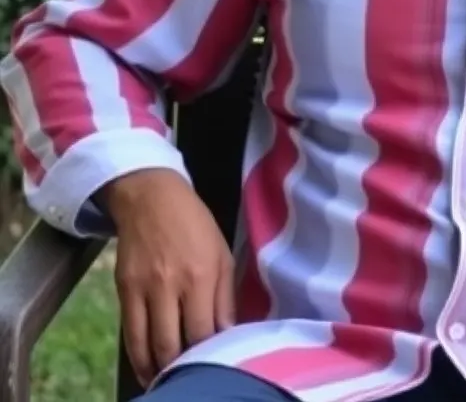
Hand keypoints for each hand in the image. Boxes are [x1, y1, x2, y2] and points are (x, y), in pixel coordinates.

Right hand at [101, 169, 235, 384]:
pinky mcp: (124, 291)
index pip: (205, 331)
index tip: (215, 362)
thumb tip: (227, 334)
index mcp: (202, 275)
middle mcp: (171, 285)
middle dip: (183, 366)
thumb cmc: (195, 225)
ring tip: (170, 380)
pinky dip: (138, 357)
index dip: (209, 353)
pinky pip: (130, 335)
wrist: (152, 199)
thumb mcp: (222, 254)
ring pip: (149, 345)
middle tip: (192, 375)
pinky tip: (148, 368)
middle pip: (174, 344)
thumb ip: (225, 297)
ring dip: (159, 370)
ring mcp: (144, 289)